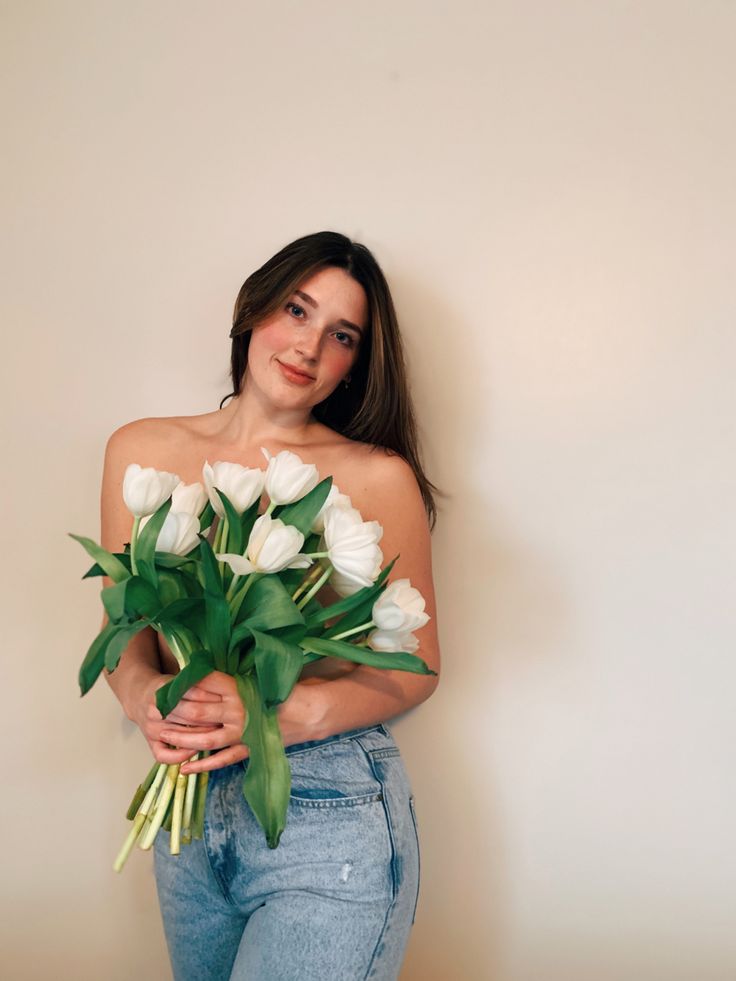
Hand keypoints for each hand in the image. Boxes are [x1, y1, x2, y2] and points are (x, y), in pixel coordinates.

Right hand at [128, 672, 224, 766]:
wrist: (139, 696)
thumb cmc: (165, 688)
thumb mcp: (178, 679)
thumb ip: (197, 682)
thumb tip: (227, 687)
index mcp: (163, 691)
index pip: (195, 696)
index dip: (213, 700)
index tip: (227, 703)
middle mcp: (156, 710)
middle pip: (190, 717)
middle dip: (212, 719)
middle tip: (228, 720)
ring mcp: (152, 728)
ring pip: (181, 736)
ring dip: (202, 737)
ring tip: (219, 734)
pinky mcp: (149, 742)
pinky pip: (164, 755)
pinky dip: (181, 756)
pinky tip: (194, 751)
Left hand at [163, 674, 325, 774]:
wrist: (309, 711)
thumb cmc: (282, 688)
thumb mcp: (255, 675)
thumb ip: (230, 676)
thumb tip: (202, 670)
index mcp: (239, 686)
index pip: (203, 683)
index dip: (183, 684)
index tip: (166, 684)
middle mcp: (237, 709)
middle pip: (198, 711)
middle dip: (174, 712)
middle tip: (153, 710)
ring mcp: (242, 731)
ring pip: (205, 738)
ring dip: (182, 739)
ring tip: (163, 738)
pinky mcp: (248, 748)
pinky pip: (222, 760)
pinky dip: (203, 766)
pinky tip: (184, 769)